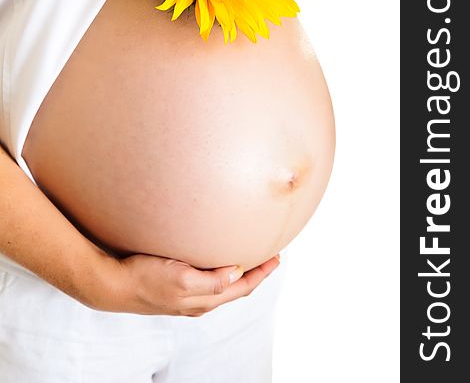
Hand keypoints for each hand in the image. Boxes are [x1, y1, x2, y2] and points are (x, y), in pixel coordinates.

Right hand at [90, 252, 280, 315]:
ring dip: (240, 274)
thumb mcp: (181, 279)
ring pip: (224, 287)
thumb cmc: (145, 278)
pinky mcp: (176, 291)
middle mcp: (199, 303)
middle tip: (270, 254)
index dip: (262, 273)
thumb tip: (237, 273)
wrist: (113, 285)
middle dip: (256, 273)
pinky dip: (222, 273)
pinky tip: (218, 262)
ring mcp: (187, 299)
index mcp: (204, 301)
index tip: (277, 256)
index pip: (243, 287)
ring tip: (250, 257)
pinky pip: (209, 284)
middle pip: (237, 289)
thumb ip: (212, 281)